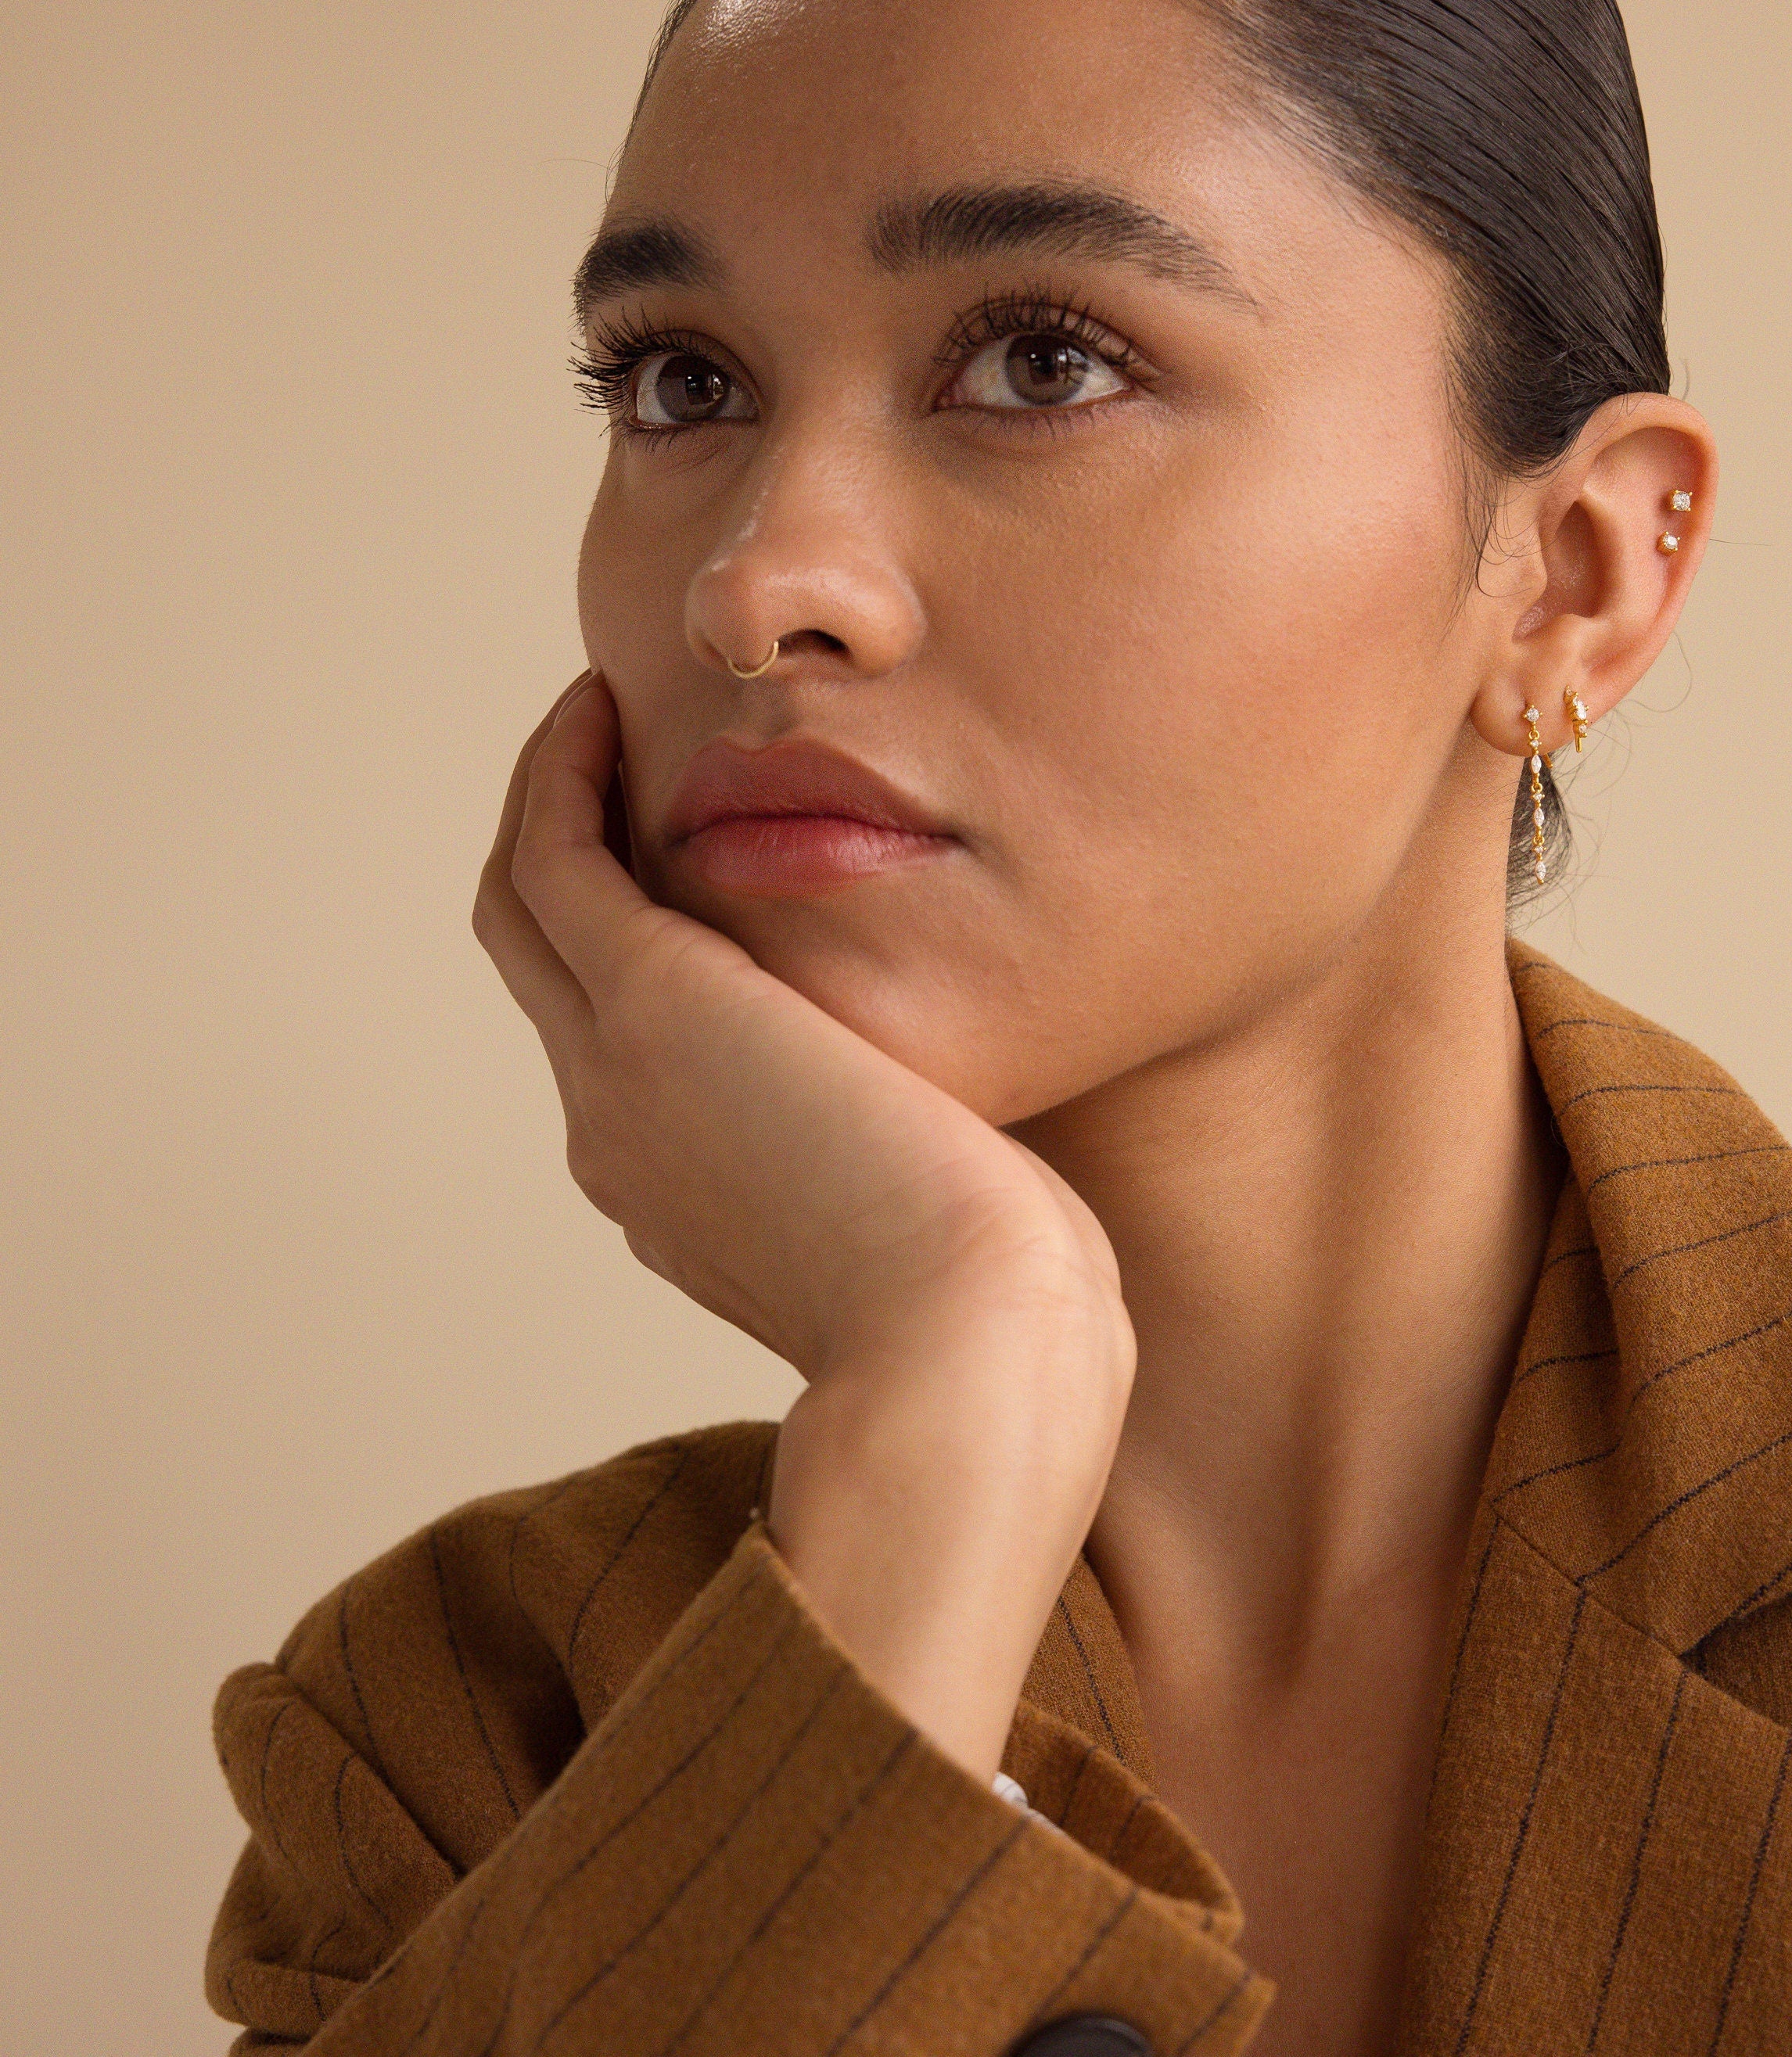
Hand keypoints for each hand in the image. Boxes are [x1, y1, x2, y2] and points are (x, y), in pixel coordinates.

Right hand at [473, 671, 1135, 1770]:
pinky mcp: (650, 1002)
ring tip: (591, 712)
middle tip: (600, 752)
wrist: (971, 1345)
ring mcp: (617, 1072)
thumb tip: (949, 1142)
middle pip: (548, 966)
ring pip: (529, 905)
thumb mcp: (934, 1230)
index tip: (672, 858)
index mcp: (682, 1190)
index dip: (627, 943)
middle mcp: (621, 1131)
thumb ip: (905, 1173)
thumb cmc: (997, 1309)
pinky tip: (602, 711)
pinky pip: (557, 860)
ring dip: (543, 800)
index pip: (618, 1047)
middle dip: (565, 856)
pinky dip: (559, 781)